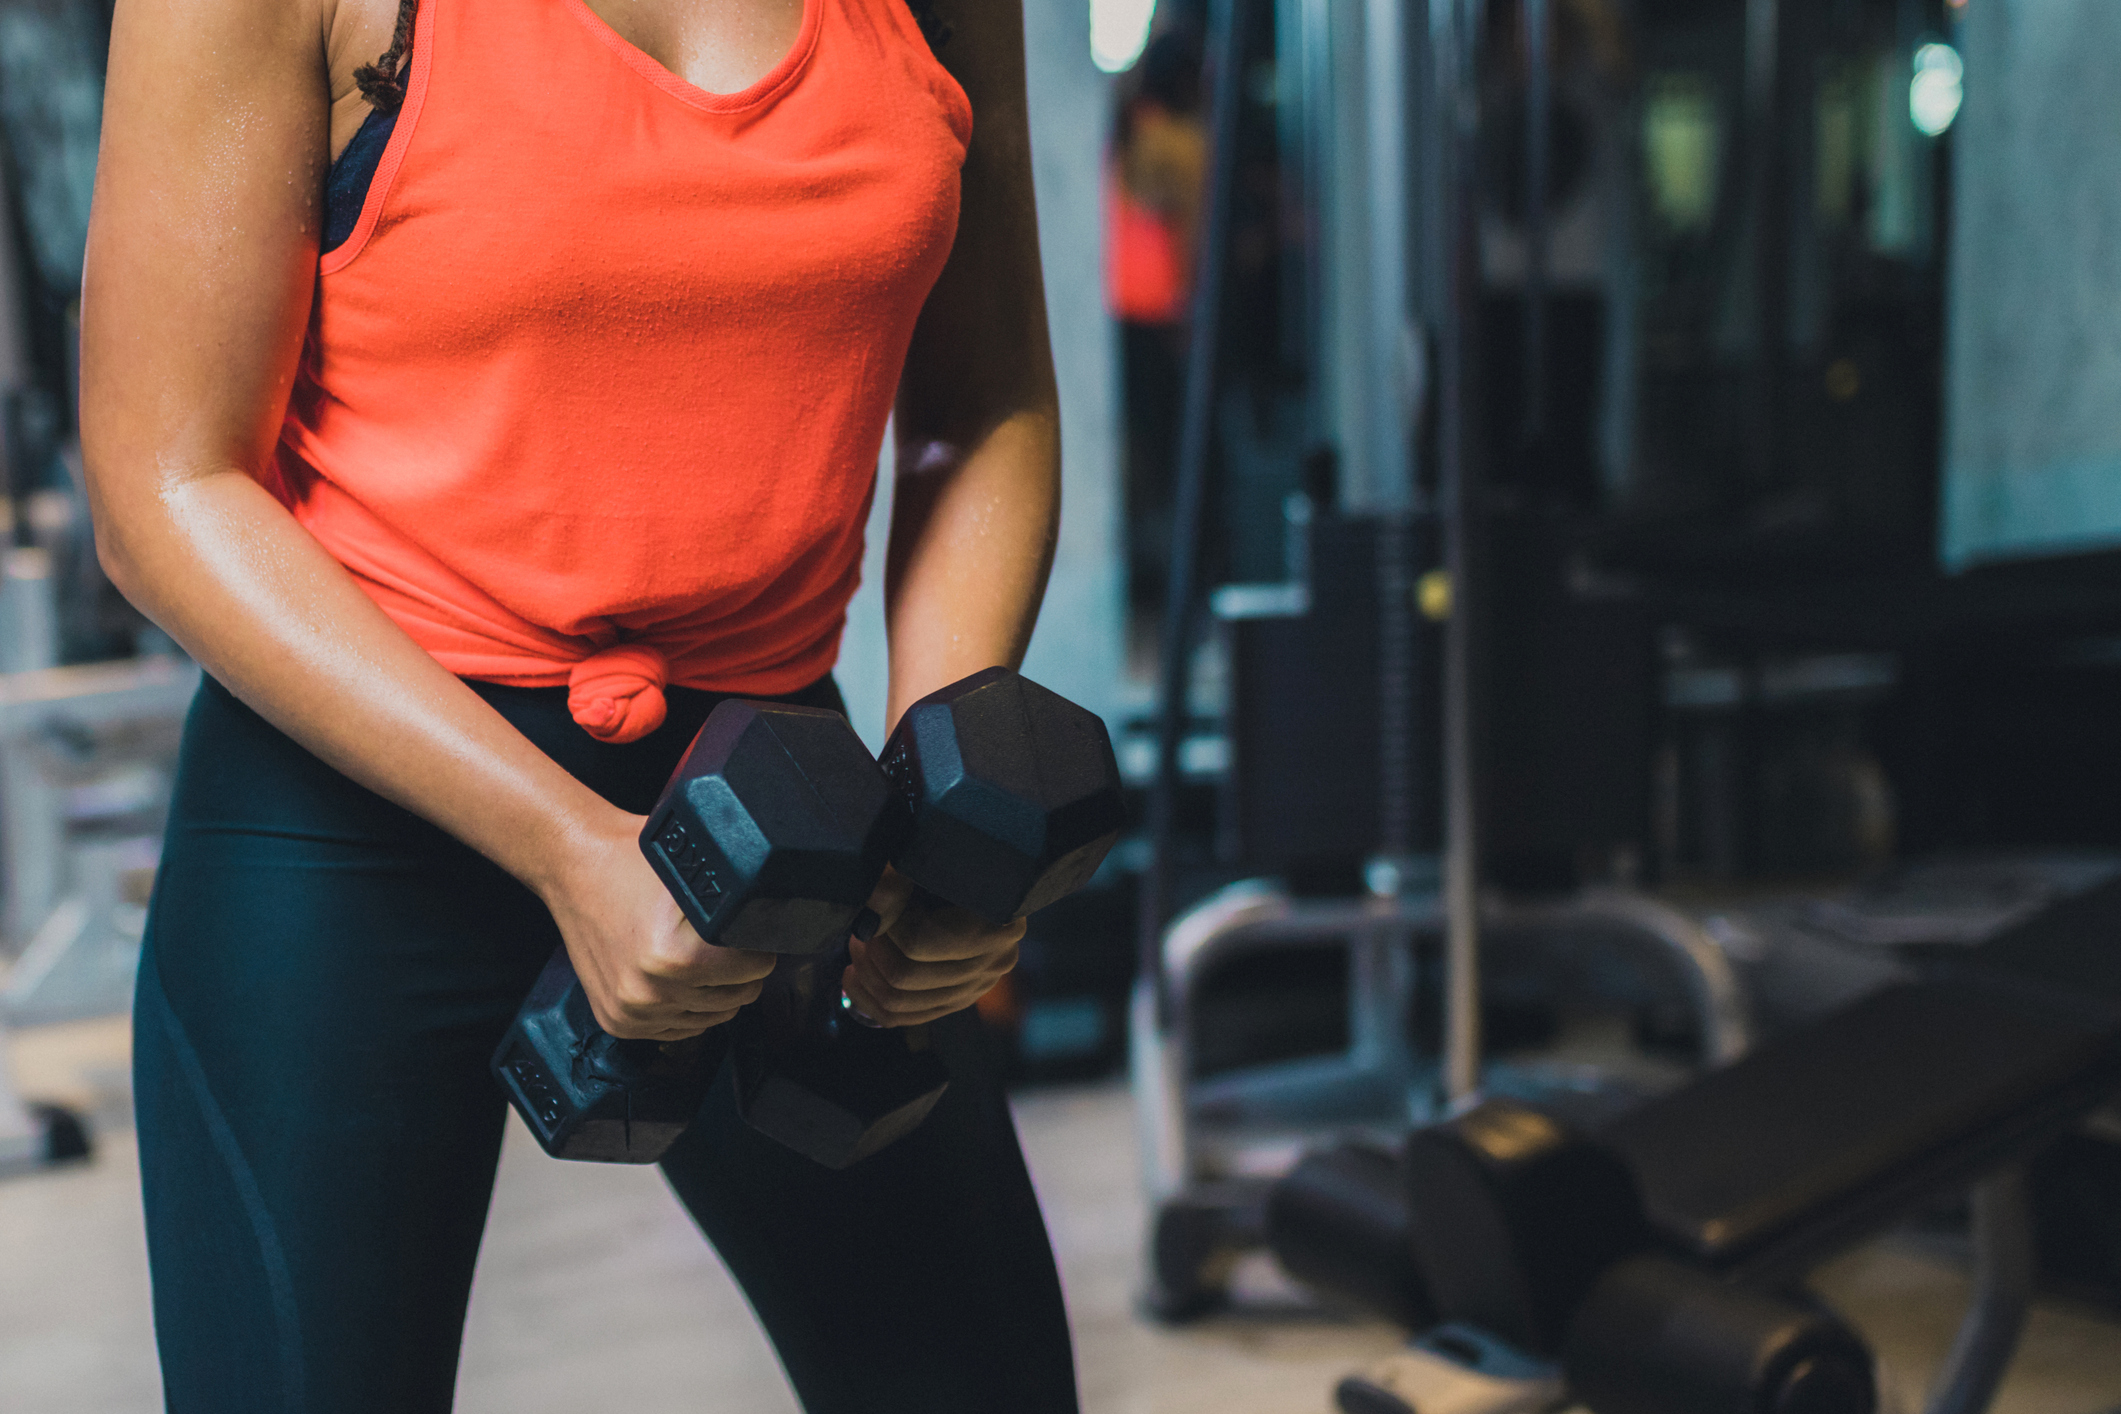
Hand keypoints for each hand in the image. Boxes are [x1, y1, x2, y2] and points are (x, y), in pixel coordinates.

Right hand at [539, 808, 778, 1040]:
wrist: (573, 865)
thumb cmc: (633, 860)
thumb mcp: (696, 870)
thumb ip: (736, 896)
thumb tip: (780, 910)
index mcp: (676, 956)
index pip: (757, 966)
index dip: (759, 943)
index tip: (751, 931)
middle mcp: (651, 992)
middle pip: (738, 996)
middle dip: (740, 970)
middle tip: (726, 941)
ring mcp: (632, 1011)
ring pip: (712, 1018)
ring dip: (715, 993)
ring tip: (701, 956)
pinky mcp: (618, 1021)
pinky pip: (679, 1030)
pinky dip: (688, 1009)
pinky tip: (681, 978)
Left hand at [840, 867, 1023, 1027]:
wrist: (991, 871)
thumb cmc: (961, 856)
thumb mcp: (932, 858)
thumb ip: (897, 883)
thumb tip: (868, 919)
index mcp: (996, 925)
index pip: (919, 941)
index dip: (886, 923)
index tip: (880, 904)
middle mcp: (993, 964)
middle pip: (907, 977)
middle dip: (871, 952)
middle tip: (859, 928)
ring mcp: (977, 988)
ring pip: (902, 1003)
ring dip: (866, 974)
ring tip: (857, 947)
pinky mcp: (959, 1000)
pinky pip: (906, 1017)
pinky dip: (870, 1001)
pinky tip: (854, 977)